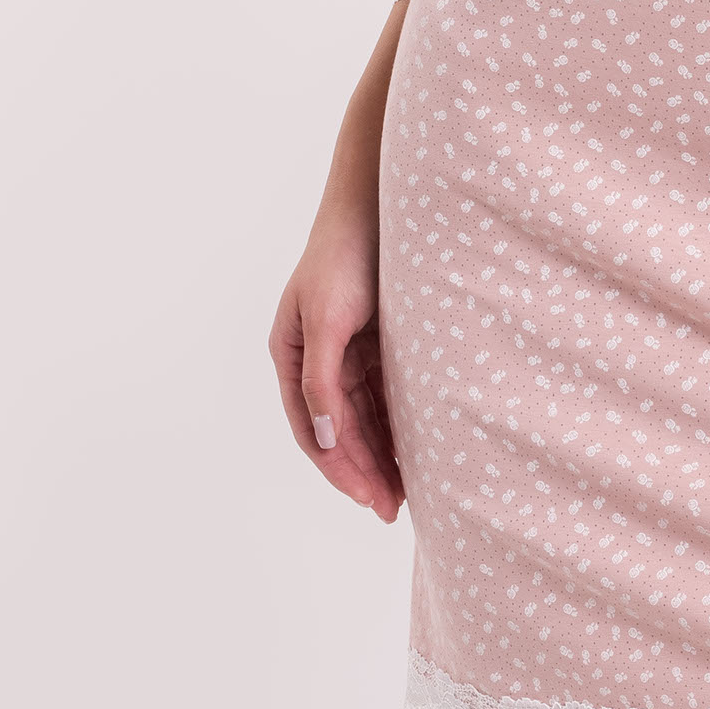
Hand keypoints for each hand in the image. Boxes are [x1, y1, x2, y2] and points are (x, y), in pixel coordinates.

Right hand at [269, 177, 403, 521]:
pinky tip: (417, 446)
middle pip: (338, 428)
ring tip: (407, 491)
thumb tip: (323, 437)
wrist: (379, 199)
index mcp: (292, 354)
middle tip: (394, 509)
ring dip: (382, 452)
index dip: (340, 467)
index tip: (371, 498)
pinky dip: (398, 421)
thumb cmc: (346, 253)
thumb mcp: (330, 319)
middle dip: (364, 470)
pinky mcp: (376, 338)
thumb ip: (321, 380)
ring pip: (363, 415)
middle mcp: (316, 357)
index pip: (312, 429)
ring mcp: (346, 349)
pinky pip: (385, 392)